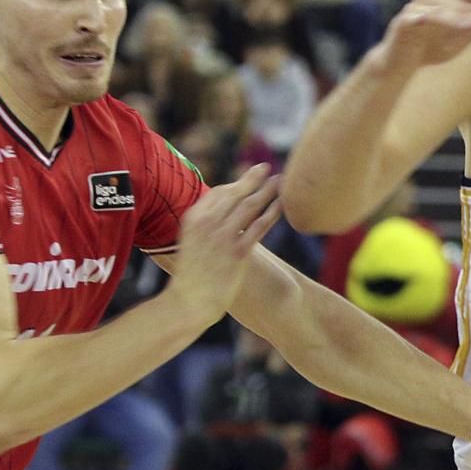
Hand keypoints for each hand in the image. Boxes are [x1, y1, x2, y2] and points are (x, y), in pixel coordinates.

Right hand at [162, 163, 281, 323]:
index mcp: (193, 218)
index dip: (236, 184)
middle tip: (267, 167)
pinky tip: (282, 204)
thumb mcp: (190, 241)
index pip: (218, 192)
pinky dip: (272, 212)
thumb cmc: (191, 275)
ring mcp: (223, 237)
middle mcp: (207, 223)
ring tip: (280, 181)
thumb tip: (222, 213)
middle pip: (236, 194)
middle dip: (253, 178)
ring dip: (267, 190)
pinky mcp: (238, 253)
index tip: (248, 179)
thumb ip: (205, 225)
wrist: (189, 302)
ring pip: (250, 206)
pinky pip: (259, 226)